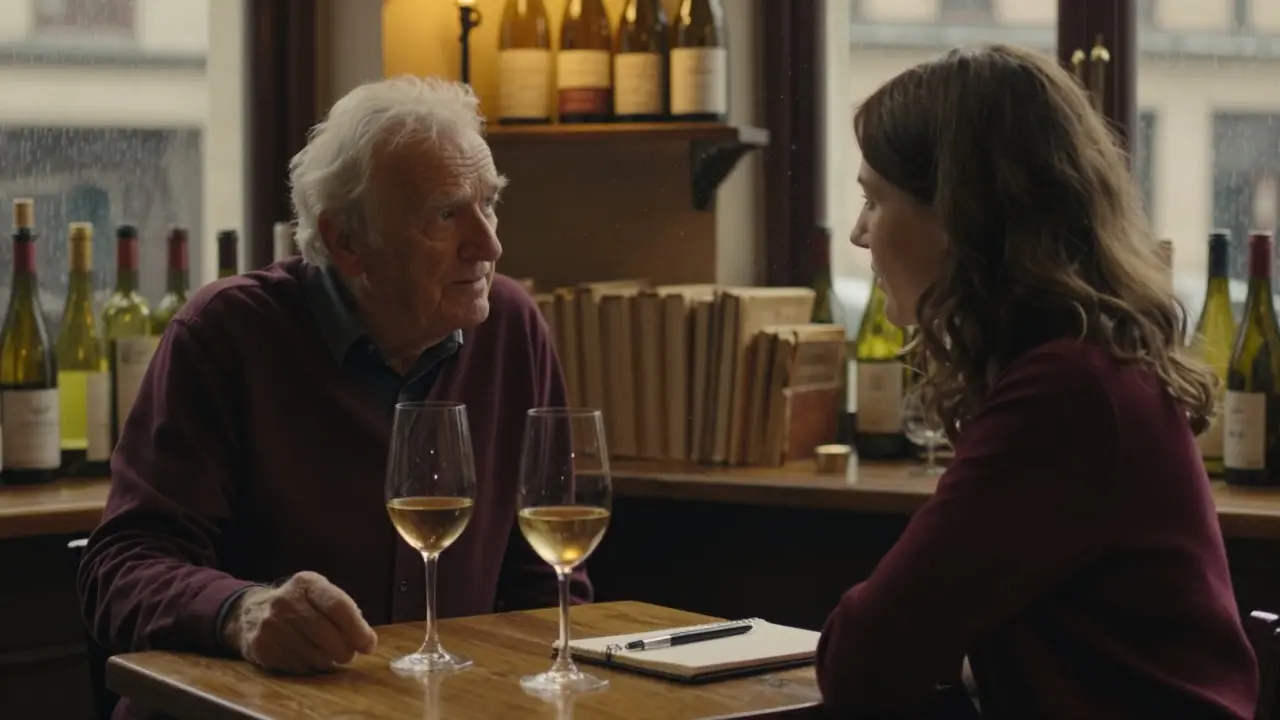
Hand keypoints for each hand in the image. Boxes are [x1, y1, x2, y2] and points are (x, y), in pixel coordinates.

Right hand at [220, 571, 378, 673]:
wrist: (251, 612)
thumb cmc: (299, 605)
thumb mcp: (319, 594)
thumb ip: (344, 611)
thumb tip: (366, 640)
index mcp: (306, 583)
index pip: (336, 605)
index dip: (356, 628)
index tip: (369, 644)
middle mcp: (285, 601)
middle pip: (325, 633)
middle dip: (344, 650)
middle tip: (350, 655)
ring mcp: (270, 625)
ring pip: (311, 653)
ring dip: (328, 661)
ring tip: (330, 657)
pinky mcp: (260, 647)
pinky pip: (296, 666)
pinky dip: (309, 667)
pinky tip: (310, 660)